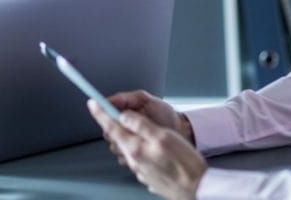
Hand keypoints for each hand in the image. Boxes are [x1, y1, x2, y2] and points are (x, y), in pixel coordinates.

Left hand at [89, 101, 206, 199]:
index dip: (100, 113)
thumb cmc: (184, 164)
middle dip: (118, 124)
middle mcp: (133, 160)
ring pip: (128, 148)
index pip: (110, 127)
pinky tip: (156, 149)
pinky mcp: (148, 175)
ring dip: (131, 137)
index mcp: (134, 148)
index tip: (93, 103)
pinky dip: (142, 149)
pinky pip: (139, 158)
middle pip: (118, 138)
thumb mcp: (163, 136)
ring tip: (148, 131)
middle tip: (125, 112)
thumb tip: (123, 115)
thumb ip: (141, 124)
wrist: (197, 188)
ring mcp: (140, 170)